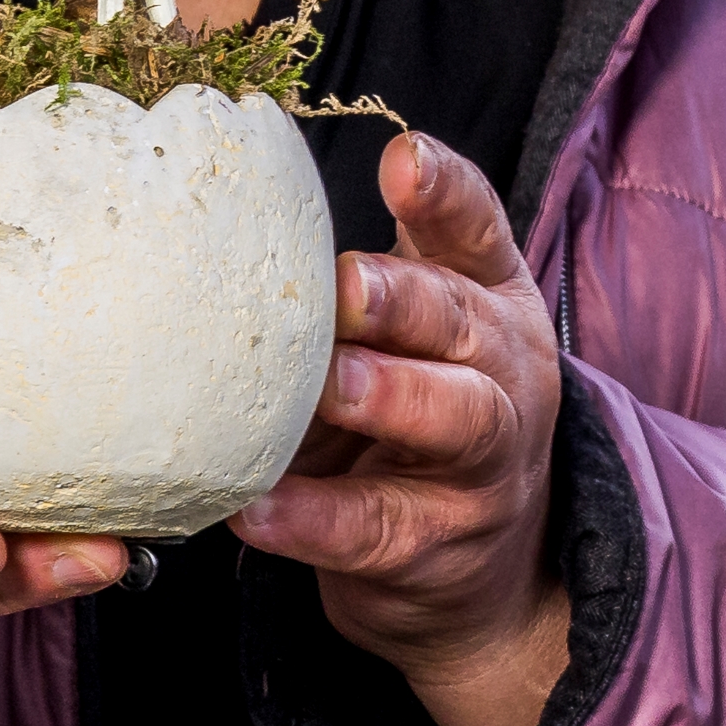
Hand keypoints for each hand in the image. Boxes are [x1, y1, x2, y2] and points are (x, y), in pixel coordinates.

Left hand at [237, 132, 569, 725]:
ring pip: (454, 420)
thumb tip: (221, 224)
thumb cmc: (413, 416)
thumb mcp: (403, 340)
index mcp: (489, 301)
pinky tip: (258, 509)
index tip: (402, 159)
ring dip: (390, 398)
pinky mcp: (438, 543)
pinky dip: (317, 518)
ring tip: (330, 388)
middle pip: (464, 322)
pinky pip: (378, 527)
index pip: (476, 233)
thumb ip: (353, 282)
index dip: (445, 194)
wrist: (473, 566)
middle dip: (406, 301)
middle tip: (345, 288)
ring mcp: (484, 462)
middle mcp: (504, 372)